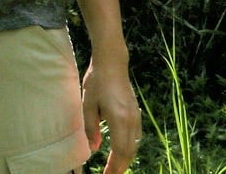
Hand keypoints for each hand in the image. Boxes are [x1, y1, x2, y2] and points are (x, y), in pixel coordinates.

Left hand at [82, 57, 141, 173]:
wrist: (112, 63)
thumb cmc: (96, 81)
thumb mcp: (88, 104)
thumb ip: (90, 128)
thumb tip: (93, 148)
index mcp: (118, 119)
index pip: (119, 151)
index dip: (114, 167)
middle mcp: (131, 120)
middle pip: (129, 152)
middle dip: (120, 167)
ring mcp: (136, 117)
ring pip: (135, 146)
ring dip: (126, 159)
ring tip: (115, 168)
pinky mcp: (137, 113)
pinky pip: (136, 137)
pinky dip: (130, 148)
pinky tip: (122, 152)